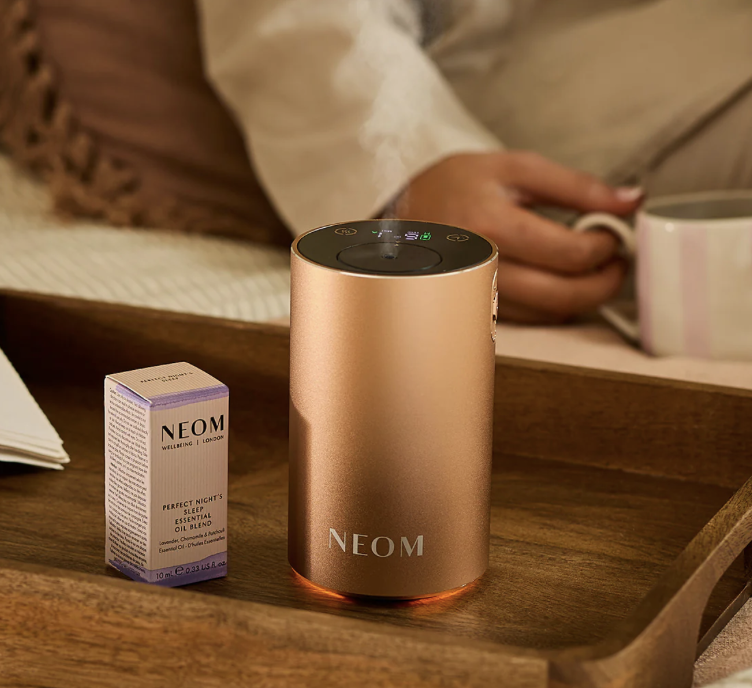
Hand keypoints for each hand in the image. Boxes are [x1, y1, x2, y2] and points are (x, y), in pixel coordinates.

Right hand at [393, 151, 642, 322]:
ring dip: (584, 296)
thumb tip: (630, 200)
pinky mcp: (476, 310)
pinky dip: (555, 305)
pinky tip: (558, 281)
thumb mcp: (513, 168)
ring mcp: (477, 295)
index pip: (570, 254)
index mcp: (491, 225)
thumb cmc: (454, 186)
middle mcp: (481, 268)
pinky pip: (530, 321)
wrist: (401, 212)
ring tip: (589, 268)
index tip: (613, 234)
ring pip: (550, 315)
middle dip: (605, 282)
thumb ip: (576, 185)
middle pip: (564, 296)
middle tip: (616, 260)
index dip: (607, 246)